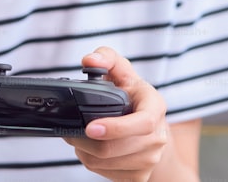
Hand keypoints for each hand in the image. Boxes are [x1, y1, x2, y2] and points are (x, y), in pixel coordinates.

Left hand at [62, 47, 169, 181]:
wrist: (149, 126)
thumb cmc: (132, 95)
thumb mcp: (121, 70)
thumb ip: (105, 57)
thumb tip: (90, 61)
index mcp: (156, 107)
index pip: (143, 123)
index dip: (116, 128)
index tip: (91, 127)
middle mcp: (157, 137)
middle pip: (115, 148)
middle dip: (84, 140)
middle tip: (69, 129)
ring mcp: (150, 160)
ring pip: (105, 163)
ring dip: (84, 151)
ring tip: (81, 136)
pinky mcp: (139, 177)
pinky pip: (104, 173)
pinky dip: (91, 162)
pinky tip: (91, 149)